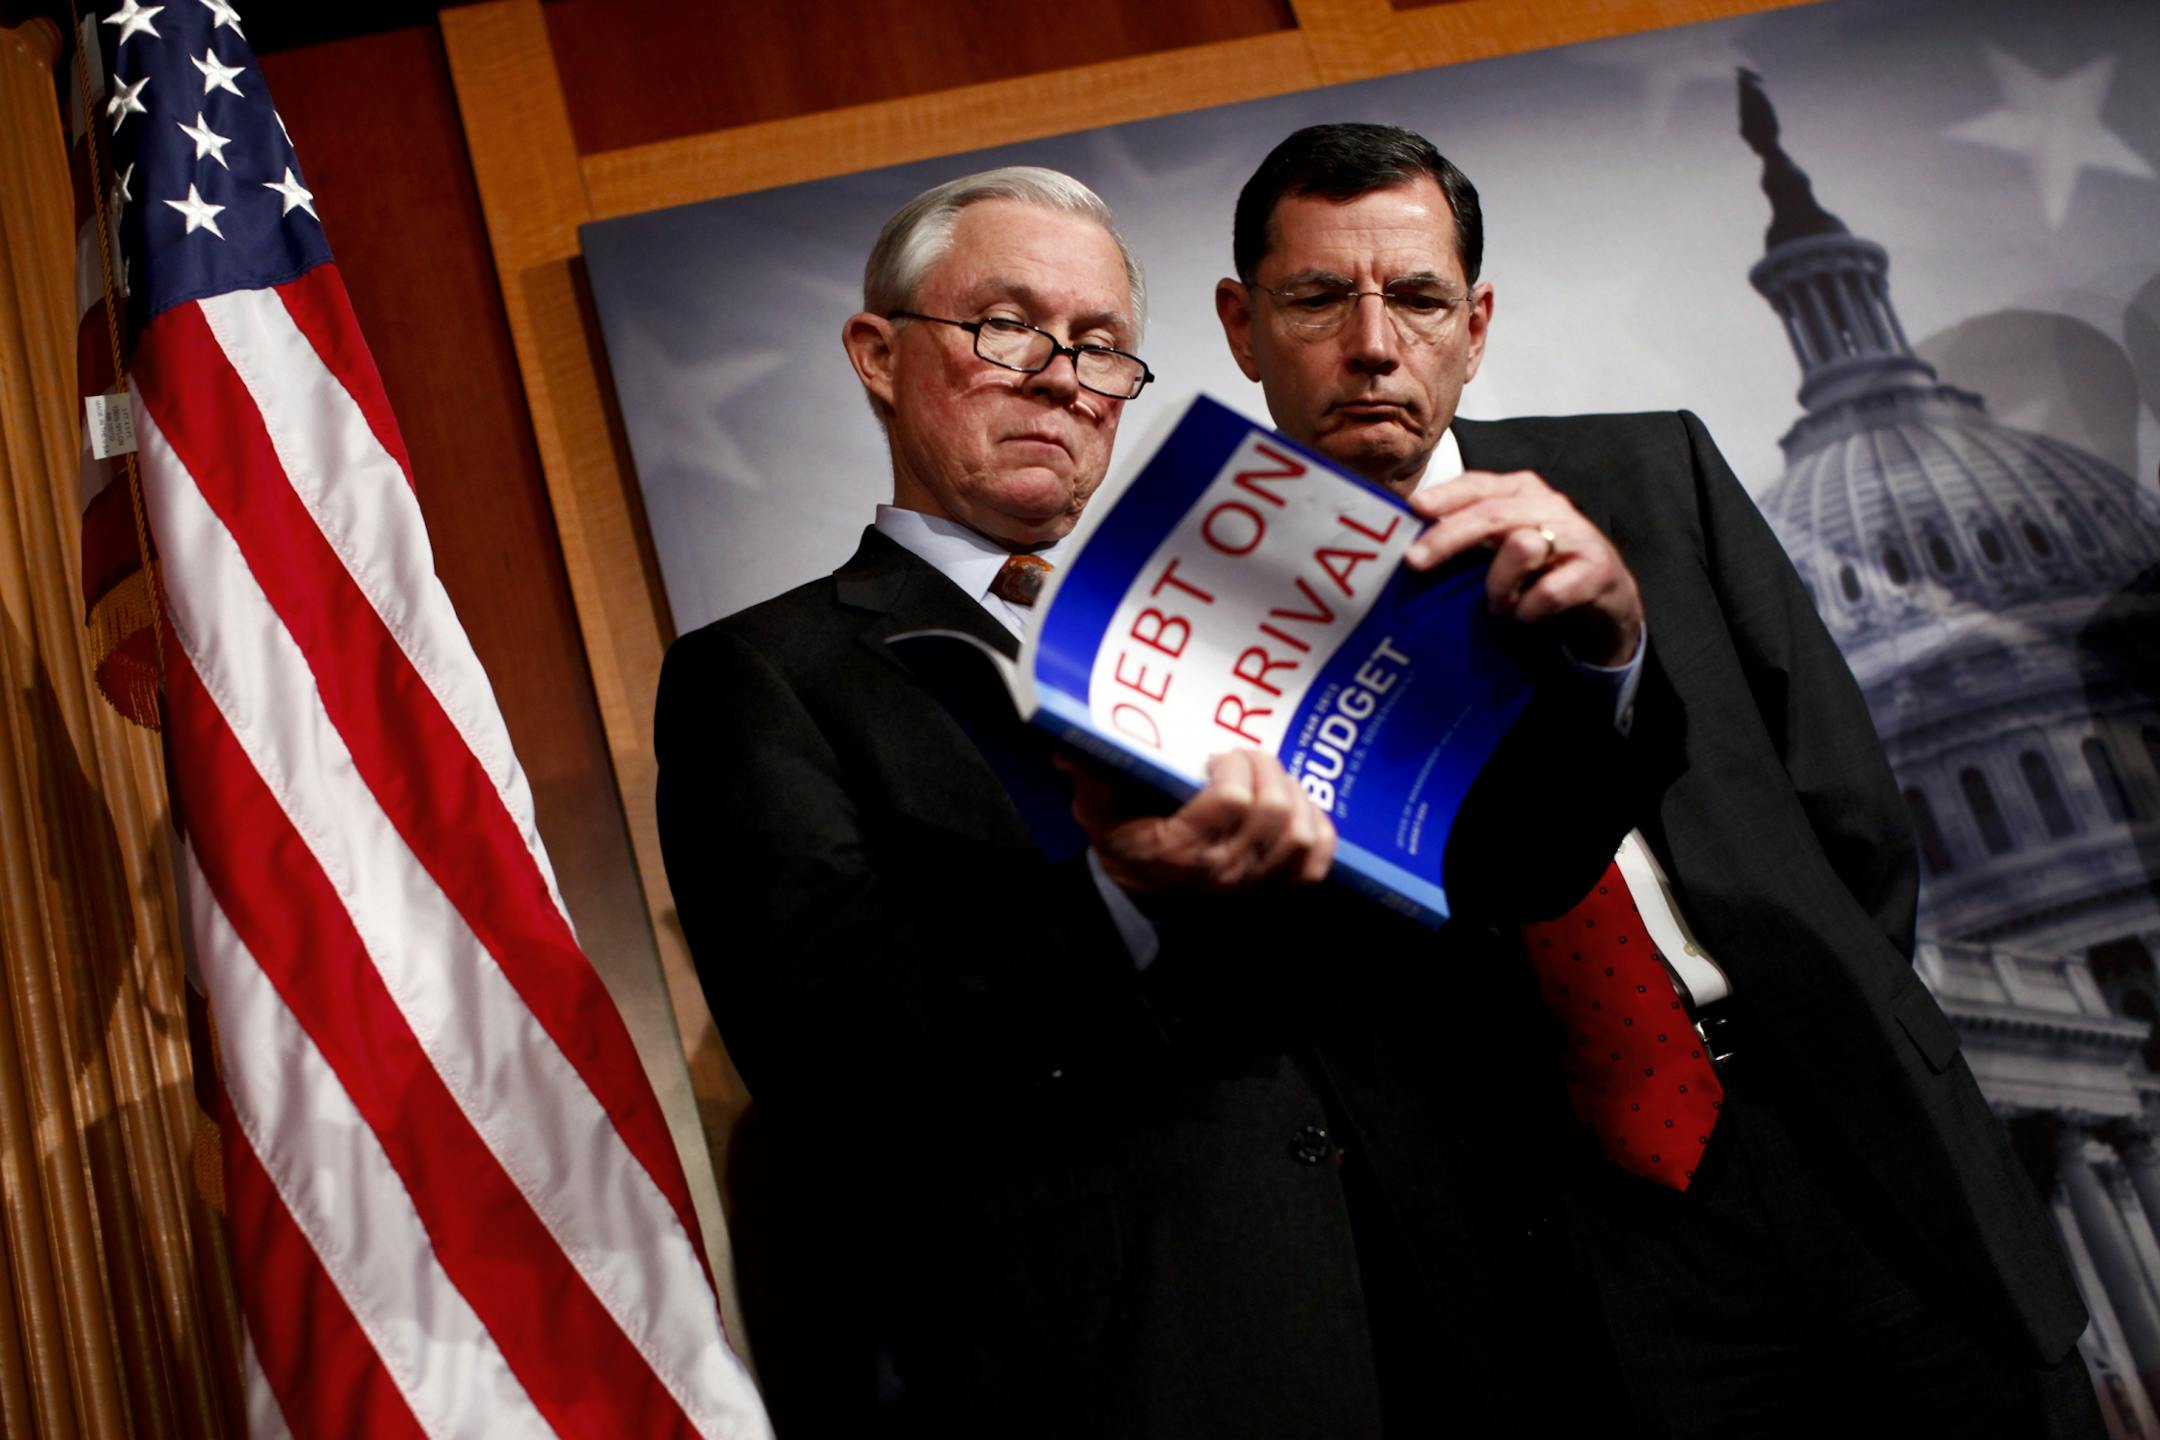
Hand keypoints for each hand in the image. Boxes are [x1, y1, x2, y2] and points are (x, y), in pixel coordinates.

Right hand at [1065, 749, 1336, 896]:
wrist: (1143, 896)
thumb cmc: (1127, 845)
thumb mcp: (1097, 813)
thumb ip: (1090, 779)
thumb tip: (1073, 748)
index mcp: (1182, 848)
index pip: (1232, 800)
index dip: (1234, 766)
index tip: (1216, 756)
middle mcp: (1224, 869)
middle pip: (1274, 811)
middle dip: (1265, 770)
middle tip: (1245, 758)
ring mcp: (1255, 882)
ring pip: (1301, 833)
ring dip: (1294, 795)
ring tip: (1270, 780)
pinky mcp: (1277, 887)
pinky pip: (1317, 861)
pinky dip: (1317, 829)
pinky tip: (1298, 808)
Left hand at [1404, 470, 1642, 666]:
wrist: (1606, 601)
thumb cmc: (1540, 571)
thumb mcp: (1501, 547)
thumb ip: (1465, 537)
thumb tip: (1408, 544)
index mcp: (1520, 492)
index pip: (1478, 484)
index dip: (1446, 496)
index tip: (1414, 509)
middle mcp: (1548, 506)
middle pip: (1492, 513)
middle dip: (1449, 537)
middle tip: (1415, 562)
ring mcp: (1575, 536)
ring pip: (1522, 547)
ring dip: (1497, 585)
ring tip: (1495, 606)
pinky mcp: (1596, 570)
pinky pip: (1548, 592)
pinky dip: (1528, 610)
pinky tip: (1524, 617)